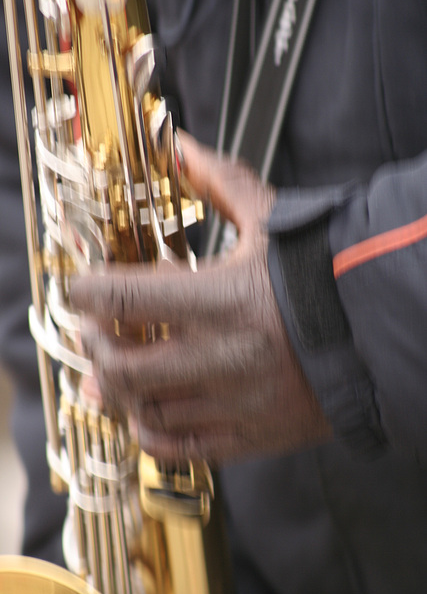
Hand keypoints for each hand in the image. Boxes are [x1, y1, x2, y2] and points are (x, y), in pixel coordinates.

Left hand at [70, 132, 331, 464]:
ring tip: (113, 372)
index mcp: (222, 299)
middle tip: (93, 332)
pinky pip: (183, 448)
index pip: (123, 298)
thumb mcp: (270, 220)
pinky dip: (151, 433)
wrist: (379, 327)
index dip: (84, 292)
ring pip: (146, 411)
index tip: (78, 288)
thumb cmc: (324, 272)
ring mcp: (238, 402)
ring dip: (117, 390)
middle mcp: (224, 357)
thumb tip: (181, 145)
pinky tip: (145, 413)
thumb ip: (219, 182)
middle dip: (94, 347)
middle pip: (122, 367)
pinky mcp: (254, 433)